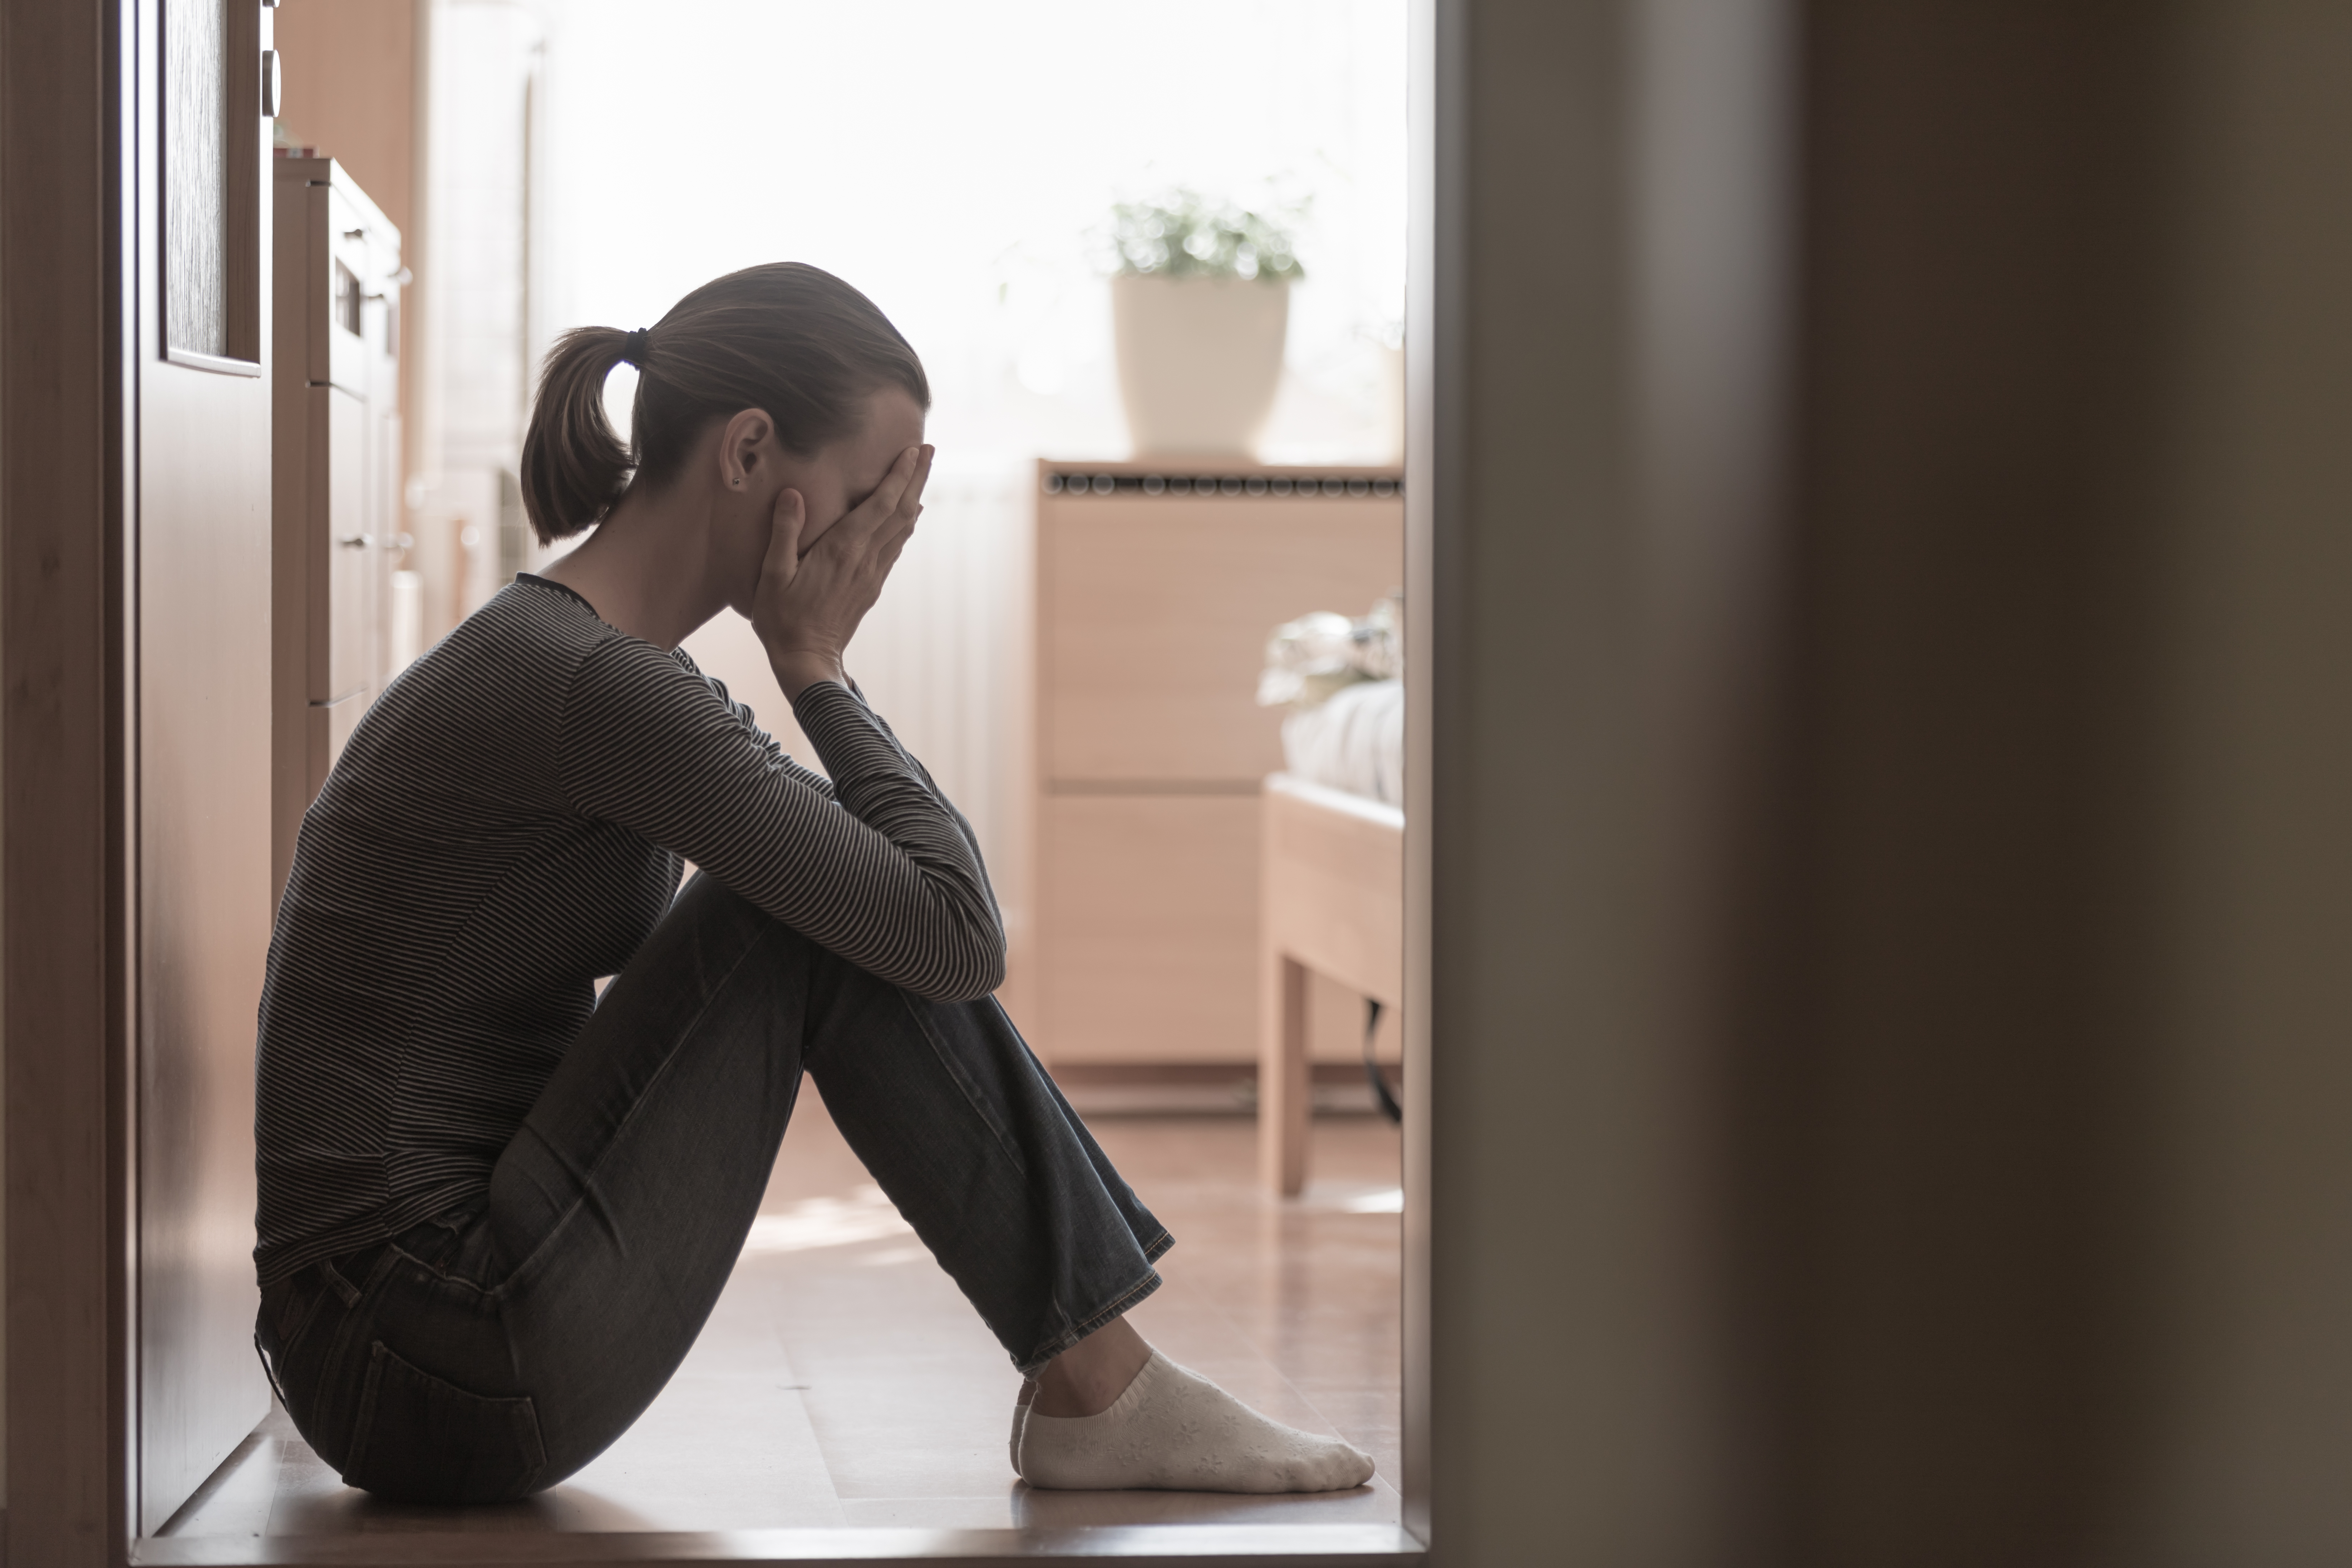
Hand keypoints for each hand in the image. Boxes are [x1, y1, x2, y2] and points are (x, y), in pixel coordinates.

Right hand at [754, 443, 930, 698]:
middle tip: (927, 450)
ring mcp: (872, 574)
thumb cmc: (782, 618)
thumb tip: (793, 494)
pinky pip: (894, 547)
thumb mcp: (773, 574)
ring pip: (902, 528)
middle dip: (916, 478)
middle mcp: (865, 558)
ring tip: (921, 473)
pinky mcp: (871, 586)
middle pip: (900, 511)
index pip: (881, 504)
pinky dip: (904, 524)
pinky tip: (907, 515)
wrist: (806, 659)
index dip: (899, 476)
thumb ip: (784, 531)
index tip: (912, 451)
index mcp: (843, 550)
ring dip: (914, 497)